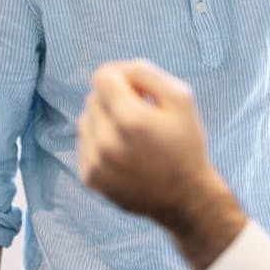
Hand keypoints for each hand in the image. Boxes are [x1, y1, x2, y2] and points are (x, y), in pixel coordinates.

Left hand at [77, 59, 214, 222]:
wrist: (185, 198)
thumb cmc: (186, 145)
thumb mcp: (181, 98)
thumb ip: (146, 73)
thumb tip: (119, 70)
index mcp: (130, 119)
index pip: (102, 76)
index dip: (120, 76)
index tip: (137, 90)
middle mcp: (107, 141)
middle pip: (93, 97)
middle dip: (114, 99)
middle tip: (140, 115)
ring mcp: (95, 162)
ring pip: (85, 120)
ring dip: (103, 120)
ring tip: (130, 135)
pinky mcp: (89, 178)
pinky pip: (83, 143)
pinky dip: (98, 142)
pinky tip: (122, 153)